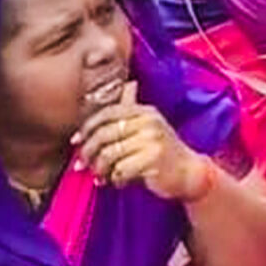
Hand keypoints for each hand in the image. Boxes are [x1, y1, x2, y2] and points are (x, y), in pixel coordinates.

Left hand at [77, 86, 215, 201]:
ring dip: (100, 170)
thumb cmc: (163, 150)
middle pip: (103, 135)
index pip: (107, 113)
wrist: (188, 172)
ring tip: (102, 176)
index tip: (76, 141)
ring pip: (109, 155)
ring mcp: (153, 139)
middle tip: (83, 166)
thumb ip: (135, 107)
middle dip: (88, 153)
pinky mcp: (153, 159)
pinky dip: (115, 179)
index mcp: (145, 112)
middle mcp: (149, 122)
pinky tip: (118, 181)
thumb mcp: (150, 125)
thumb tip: (129, 83)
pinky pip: (120, 170)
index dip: (87, 127)